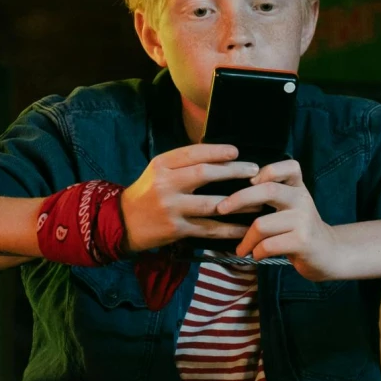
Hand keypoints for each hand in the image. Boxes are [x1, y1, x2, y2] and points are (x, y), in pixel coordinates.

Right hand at [119, 144, 257, 252]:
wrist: (122, 222)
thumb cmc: (147, 193)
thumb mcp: (158, 171)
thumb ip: (182, 163)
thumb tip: (219, 155)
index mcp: (161, 165)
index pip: (193, 153)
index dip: (216, 151)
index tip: (236, 152)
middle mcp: (165, 184)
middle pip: (204, 174)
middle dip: (233, 171)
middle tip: (254, 170)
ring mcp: (171, 208)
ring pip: (211, 203)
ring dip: (238, 202)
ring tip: (258, 200)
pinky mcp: (176, 229)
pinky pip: (209, 229)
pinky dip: (229, 229)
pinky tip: (244, 228)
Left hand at [222, 159, 343, 279]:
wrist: (328, 253)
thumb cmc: (299, 229)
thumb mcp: (290, 205)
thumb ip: (271, 194)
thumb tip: (231, 195)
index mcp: (298, 188)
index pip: (289, 167)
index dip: (266, 170)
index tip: (249, 181)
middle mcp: (302, 199)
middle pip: (267, 190)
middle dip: (238, 199)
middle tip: (221, 209)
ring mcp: (304, 220)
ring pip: (262, 224)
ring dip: (246, 239)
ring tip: (242, 248)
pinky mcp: (303, 241)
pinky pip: (268, 245)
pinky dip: (256, 252)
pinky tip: (257, 255)